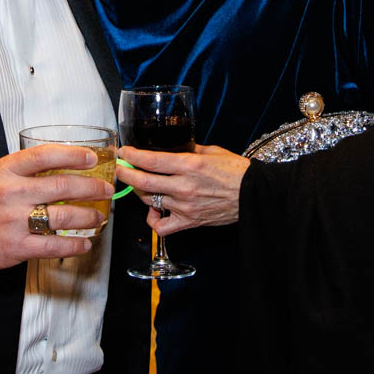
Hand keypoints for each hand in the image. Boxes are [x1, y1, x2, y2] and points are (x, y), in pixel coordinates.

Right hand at [0, 144, 109, 273]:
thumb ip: (22, 171)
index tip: (91, 158)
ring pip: (63, 217)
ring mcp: (14, 221)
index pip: (45, 155)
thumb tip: (58, 167)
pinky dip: (74, 245)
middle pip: (62, 186)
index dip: (74, 155)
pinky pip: (54, 246)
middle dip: (91, 188)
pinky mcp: (16, 247)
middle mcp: (11, 193)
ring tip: (98, 217)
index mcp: (5, 171)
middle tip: (105, 189)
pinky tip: (84, 244)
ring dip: (88, 217)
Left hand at [116, 143, 249, 235]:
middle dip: (125, 173)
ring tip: (140, 184)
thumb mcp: (211, 151)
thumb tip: (172, 147)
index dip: (131, 156)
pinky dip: (153, 220)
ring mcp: (184, 206)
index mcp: (189, 165)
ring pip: (148, 201)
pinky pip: (161, 227)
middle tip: (120, 167)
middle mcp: (184, 186)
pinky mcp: (189, 221)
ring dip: (139, 192)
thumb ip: (189, 149)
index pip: (150, 160)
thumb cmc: (235, 171)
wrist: (253, 194)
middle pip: (142, 181)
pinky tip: (154, 211)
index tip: (124, 152)